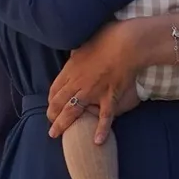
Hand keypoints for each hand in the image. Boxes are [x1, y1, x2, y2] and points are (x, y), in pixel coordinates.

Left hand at [45, 19, 157, 146]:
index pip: (54, 88)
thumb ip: (78, 53)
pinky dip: (101, 129)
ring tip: (56, 134)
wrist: (127, 43)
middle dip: (52, 115)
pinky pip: (104, 117)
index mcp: (71, 69)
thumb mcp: (85, 42)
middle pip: (59, 103)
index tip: (51, 105)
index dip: (51, 99)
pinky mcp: (109, 97)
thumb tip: (76, 53)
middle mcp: (77, 83)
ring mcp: (93, 92)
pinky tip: (97, 142)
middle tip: (50, 125)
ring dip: (62, 124)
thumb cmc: (108, 37)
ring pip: (73, 112)